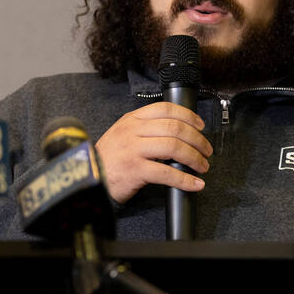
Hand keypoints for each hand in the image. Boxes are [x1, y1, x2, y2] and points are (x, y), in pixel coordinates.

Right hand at [95, 102, 211, 203]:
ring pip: (174, 147)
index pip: (166, 109)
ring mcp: (134, 150)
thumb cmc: (108, 159)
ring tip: (202, 166)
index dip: (188, 116)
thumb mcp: (122, 134)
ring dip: (194, 158)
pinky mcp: (135, 170)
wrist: (87, 178)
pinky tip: (194, 184)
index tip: (200, 126)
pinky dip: (185, 180)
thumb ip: (145, 129)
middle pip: (175, 128)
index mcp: (132, 120)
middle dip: (197, 140)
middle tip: (206, 150)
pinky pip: (167, 173)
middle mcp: (133, 131)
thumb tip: (177, 134)